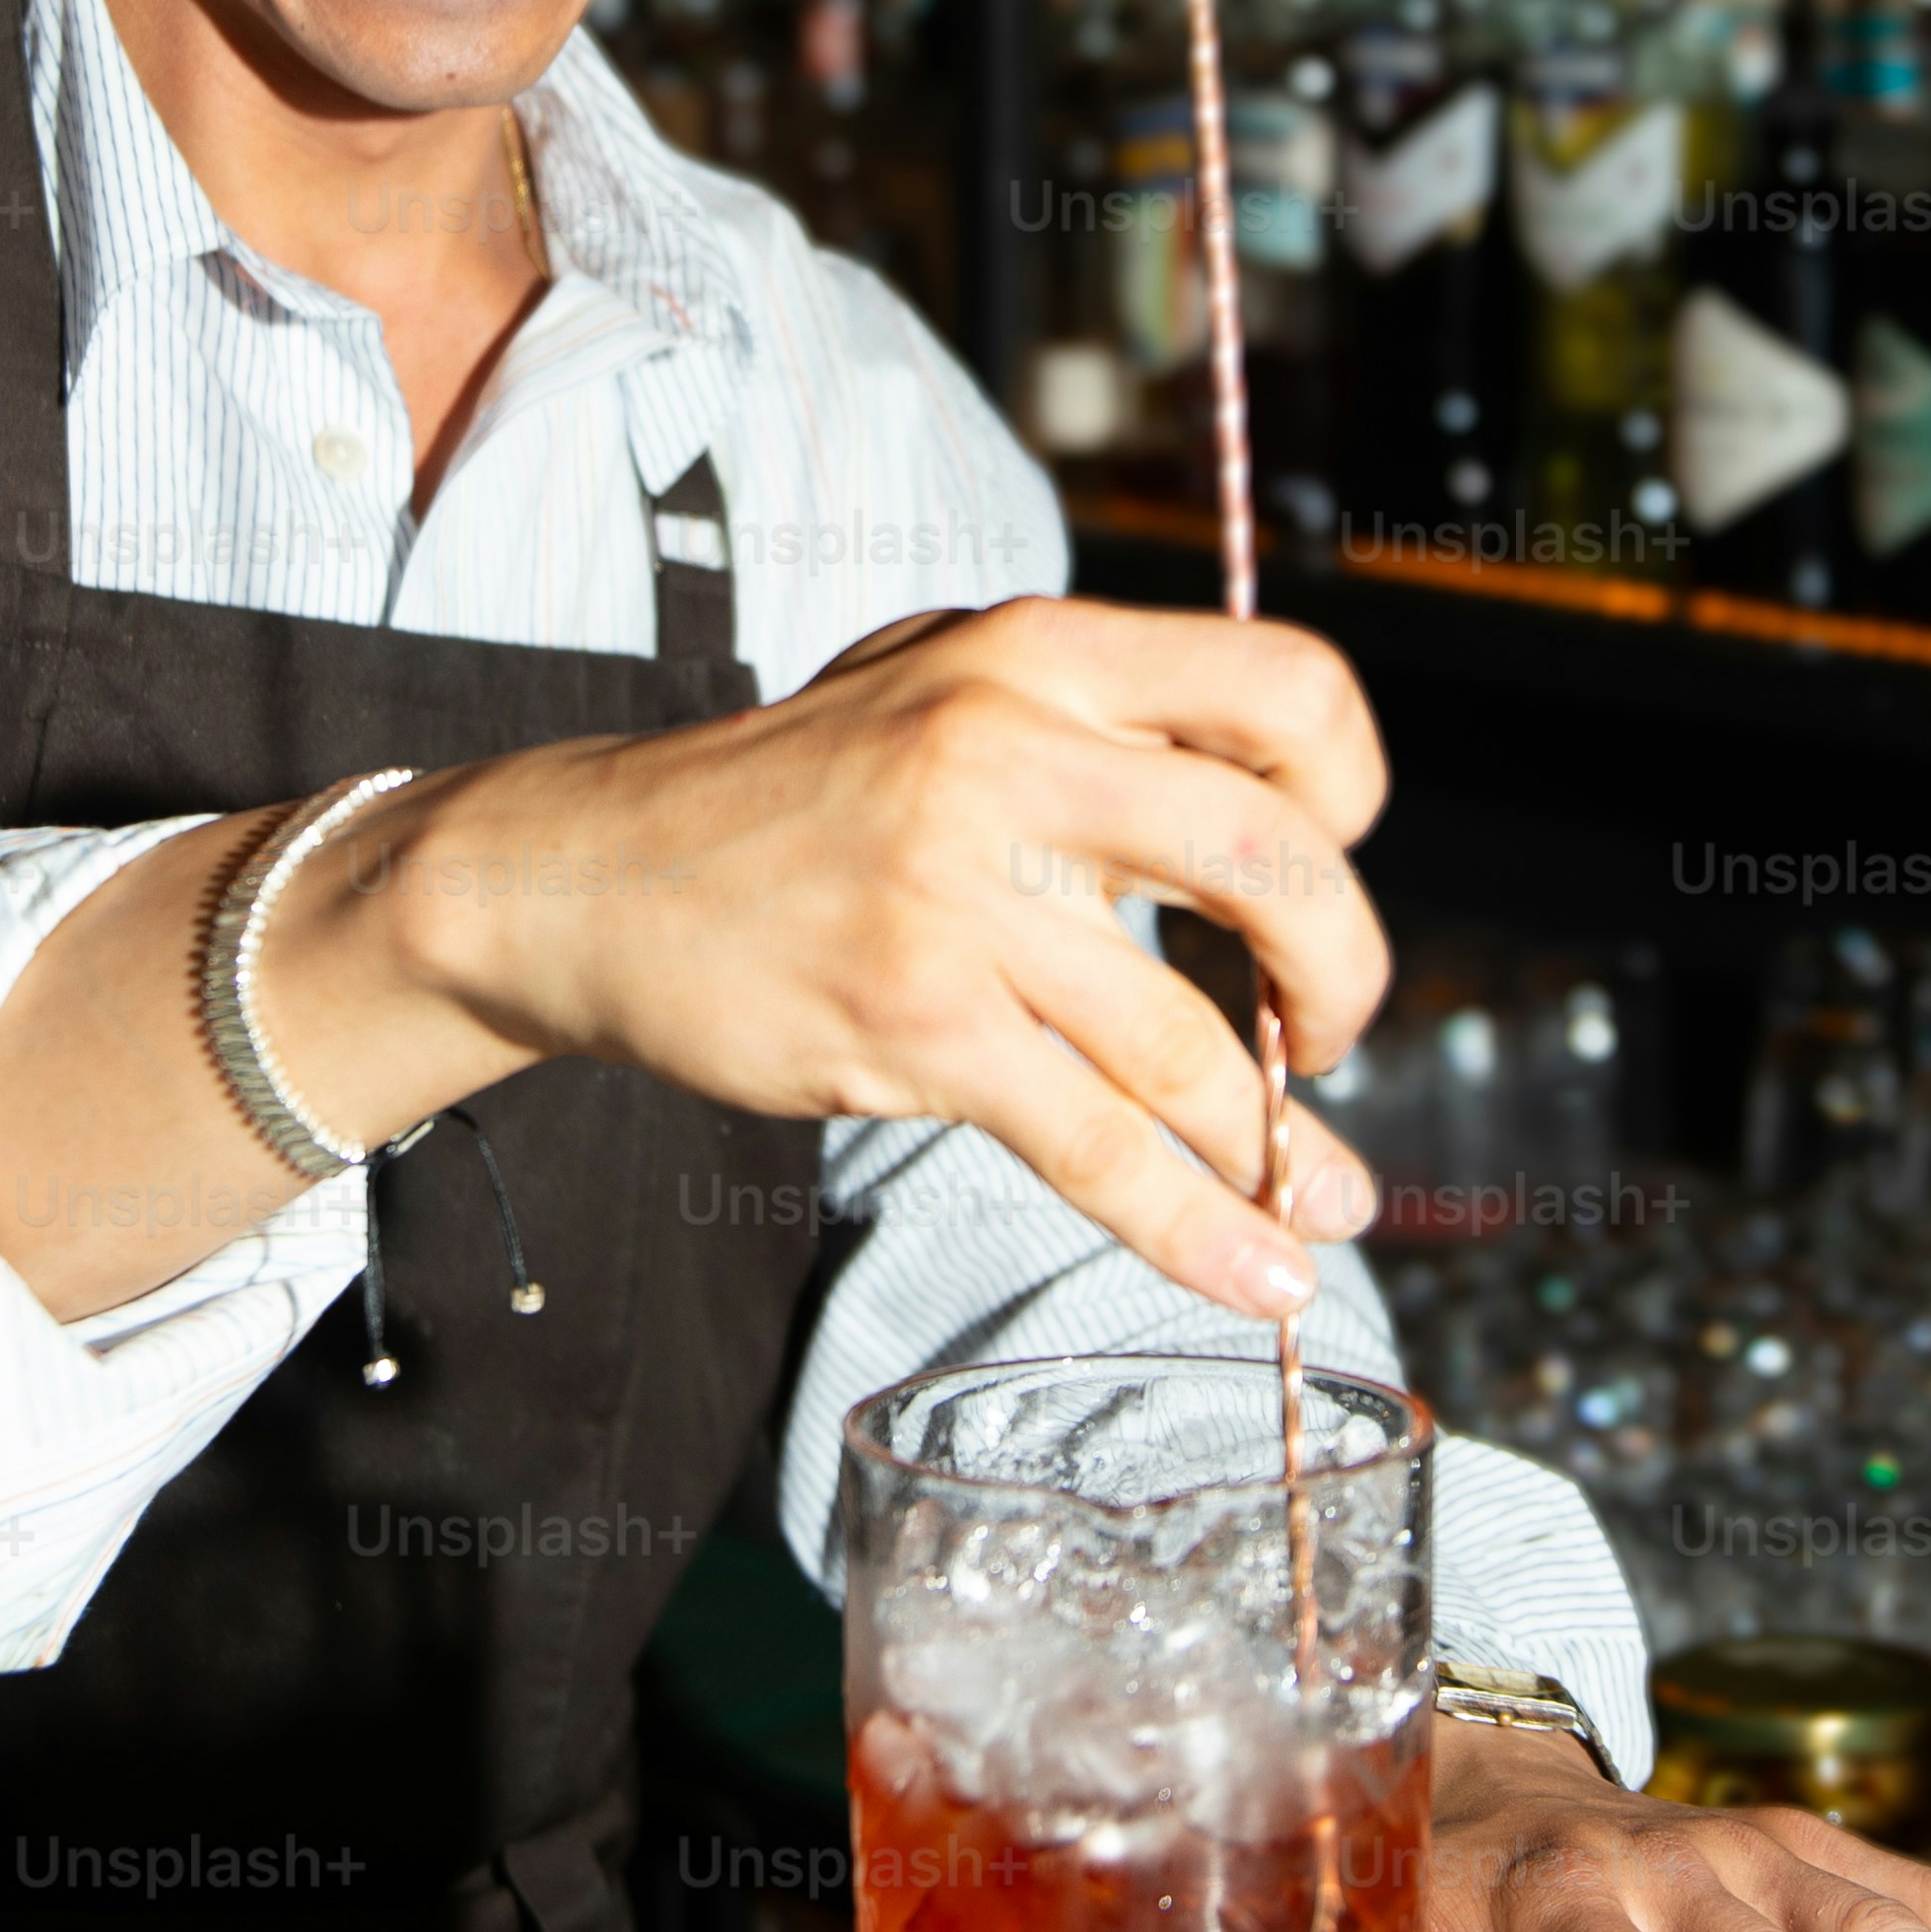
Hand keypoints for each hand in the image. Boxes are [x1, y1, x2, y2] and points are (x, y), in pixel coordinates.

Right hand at [321, 597, 1390, 1323]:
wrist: (583, 876)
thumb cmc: (786, 790)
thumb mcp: (936, 679)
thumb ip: (1088, 716)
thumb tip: (1281, 811)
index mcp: (1037, 655)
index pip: (1284, 690)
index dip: (1347, 787)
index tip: (1328, 860)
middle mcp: (1007, 755)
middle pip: (1273, 864)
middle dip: (1347, 972)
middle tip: (1333, 1032)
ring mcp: (957, 898)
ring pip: (1189, 1043)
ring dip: (1282, 1146)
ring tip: (1323, 1203)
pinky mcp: (913, 1026)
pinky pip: (1097, 1147)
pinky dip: (1198, 1227)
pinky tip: (1262, 1276)